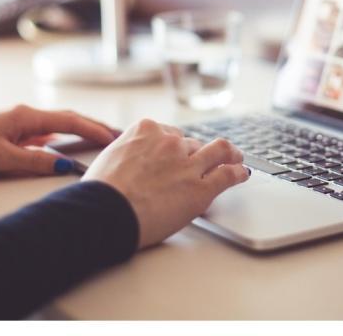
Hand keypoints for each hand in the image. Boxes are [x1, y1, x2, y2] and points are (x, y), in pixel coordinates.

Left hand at [0, 105, 118, 177]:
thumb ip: (36, 162)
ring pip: (56, 124)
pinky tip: (65, 145)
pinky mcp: (10, 131)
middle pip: (67, 118)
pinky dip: (61, 136)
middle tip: (116, 134)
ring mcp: (17, 121)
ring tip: (99, 138)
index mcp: (26, 116)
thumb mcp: (2, 159)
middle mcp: (24, 114)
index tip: (113, 138)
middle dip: (93, 126)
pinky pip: (43, 132)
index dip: (94, 129)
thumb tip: (66, 166)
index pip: (69, 120)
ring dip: (78, 130)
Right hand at [82, 119, 249, 248]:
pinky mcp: (201, 188)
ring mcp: (188, 163)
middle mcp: (170, 142)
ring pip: (218, 151)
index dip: (175, 146)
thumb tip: (130, 160)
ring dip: (228, 154)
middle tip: (200, 164)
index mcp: (146, 130)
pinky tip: (242, 174)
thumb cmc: (100, 192)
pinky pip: (228, 175)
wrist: (105, 212)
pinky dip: (238, 173)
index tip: (179, 153)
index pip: (170, 133)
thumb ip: (128, 152)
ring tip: (236, 158)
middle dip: (195, 155)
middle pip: (191, 144)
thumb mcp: (109, 157)